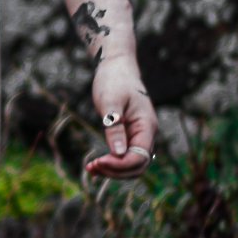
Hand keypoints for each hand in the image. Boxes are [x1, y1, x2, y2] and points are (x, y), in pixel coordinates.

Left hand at [84, 48, 157, 178]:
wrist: (116, 66)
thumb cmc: (114, 80)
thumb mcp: (111, 102)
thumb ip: (115, 127)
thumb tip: (118, 154)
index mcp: (147, 126)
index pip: (139, 158)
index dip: (120, 165)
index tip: (98, 161)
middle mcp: (147, 134)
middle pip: (138, 166)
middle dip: (116, 171)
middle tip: (91, 166)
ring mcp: (139, 136)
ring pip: (132, 165)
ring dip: (113, 171)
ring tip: (90, 168)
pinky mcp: (129, 135)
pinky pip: (124, 156)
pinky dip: (111, 164)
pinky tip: (94, 165)